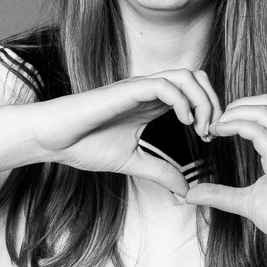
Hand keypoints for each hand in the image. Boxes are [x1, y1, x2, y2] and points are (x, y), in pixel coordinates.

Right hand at [27, 69, 219, 195]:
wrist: (52, 139)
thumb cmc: (84, 145)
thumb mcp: (133, 163)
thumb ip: (161, 172)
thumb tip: (186, 190)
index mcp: (153, 104)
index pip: (194, 92)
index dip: (210, 111)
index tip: (208, 139)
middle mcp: (149, 91)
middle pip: (197, 77)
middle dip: (213, 102)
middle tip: (210, 133)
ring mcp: (139, 88)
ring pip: (186, 76)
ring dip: (202, 101)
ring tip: (199, 129)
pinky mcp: (126, 90)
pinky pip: (164, 85)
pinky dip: (182, 101)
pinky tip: (184, 123)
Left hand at [182, 95, 266, 241]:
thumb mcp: (248, 201)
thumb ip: (221, 194)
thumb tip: (191, 195)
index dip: (243, 108)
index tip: (221, 122)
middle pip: (266, 103)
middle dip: (236, 105)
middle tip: (214, 120)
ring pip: (263, 111)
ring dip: (233, 113)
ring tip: (215, 125)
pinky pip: (259, 133)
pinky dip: (236, 126)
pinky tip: (220, 131)